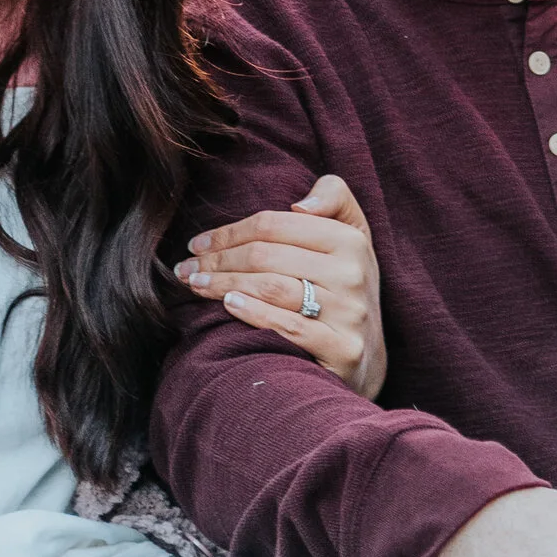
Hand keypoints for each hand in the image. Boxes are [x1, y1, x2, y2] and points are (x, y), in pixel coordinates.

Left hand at [177, 175, 385, 395]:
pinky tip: (228, 306)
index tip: (197, 244)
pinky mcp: (343, 350)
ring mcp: (349, 313)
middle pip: (266, 256)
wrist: (368, 358)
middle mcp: (353, 274)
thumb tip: (300, 206)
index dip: (229, 232)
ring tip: (195, 286)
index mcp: (350, 239)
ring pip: (271, 288)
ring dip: (223, 285)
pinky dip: (252, 314)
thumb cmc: (342, 288)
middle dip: (218, 261)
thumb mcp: (348, 236)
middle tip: (187, 269)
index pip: (273, 225)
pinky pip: (287, 327)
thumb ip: (333, 198)